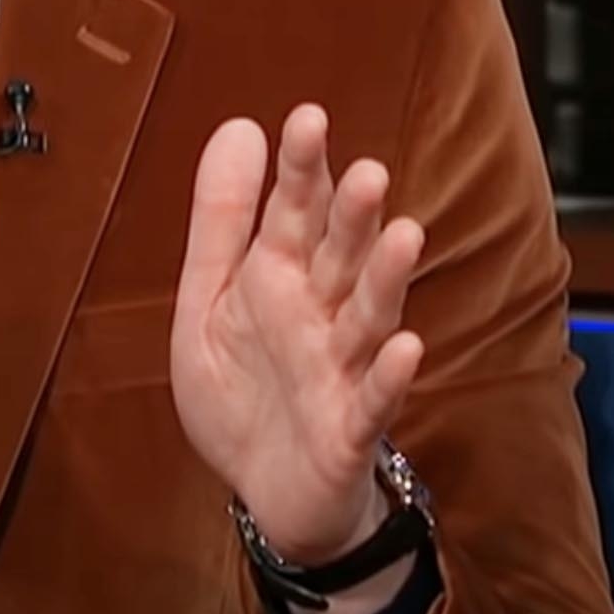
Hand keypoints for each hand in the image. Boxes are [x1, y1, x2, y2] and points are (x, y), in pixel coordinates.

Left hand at [171, 102, 425, 577]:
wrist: (266, 495)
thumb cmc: (244, 394)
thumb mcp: (208, 304)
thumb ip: (221, 223)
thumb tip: (239, 127)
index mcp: (280, 278)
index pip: (297, 212)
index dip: (302, 170)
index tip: (307, 118)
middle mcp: (319, 315)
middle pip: (342, 258)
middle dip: (354, 218)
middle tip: (368, 172)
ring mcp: (341, 371)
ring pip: (369, 318)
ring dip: (387, 280)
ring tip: (405, 236)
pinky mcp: (351, 431)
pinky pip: (373, 402)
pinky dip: (389, 378)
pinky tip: (405, 349)